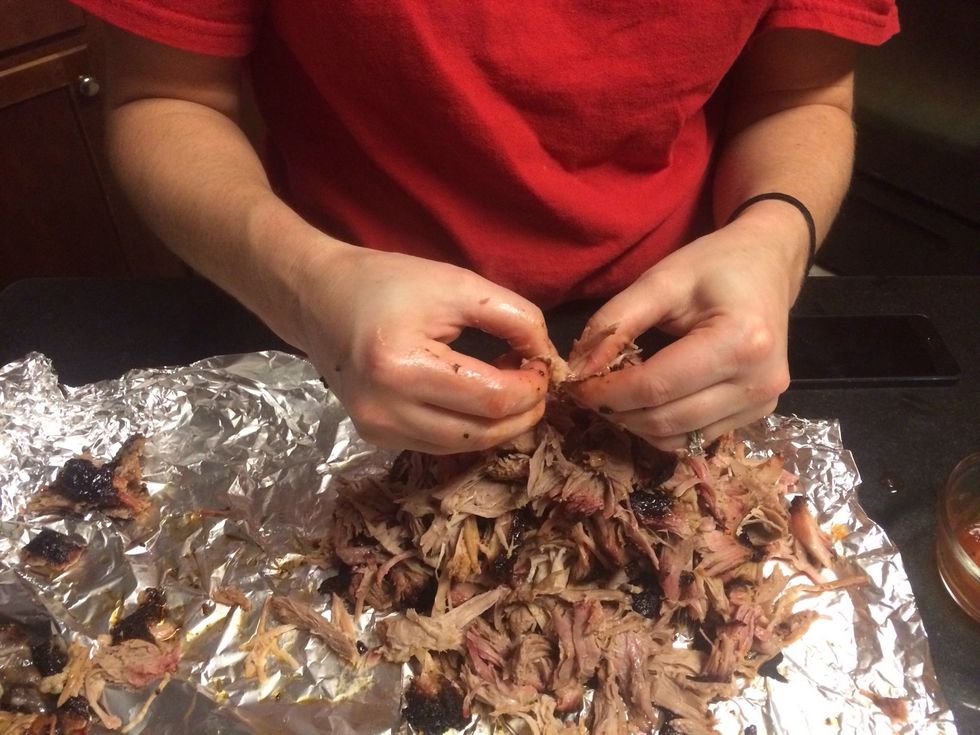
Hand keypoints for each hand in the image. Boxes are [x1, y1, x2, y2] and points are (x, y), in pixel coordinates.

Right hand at [291, 244, 555, 453]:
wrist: (319, 299)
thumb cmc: (388, 283)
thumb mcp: (457, 285)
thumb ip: (514, 317)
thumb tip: (548, 357)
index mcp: (400, 365)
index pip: (492, 398)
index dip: (532, 387)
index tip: (544, 365)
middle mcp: (383, 409)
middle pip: (482, 433)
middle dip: (523, 412)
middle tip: (535, 382)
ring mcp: (376, 429)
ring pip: (464, 447)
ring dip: (500, 424)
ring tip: (510, 388)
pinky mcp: (375, 437)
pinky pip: (440, 445)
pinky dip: (470, 429)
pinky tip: (478, 400)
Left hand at [565, 214, 802, 450]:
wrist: (769, 264)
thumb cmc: (715, 266)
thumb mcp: (661, 280)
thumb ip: (616, 322)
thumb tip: (578, 368)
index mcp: (741, 342)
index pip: (655, 387)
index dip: (606, 391)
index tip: (574, 383)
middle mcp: (759, 382)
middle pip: (665, 419)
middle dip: (616, 410)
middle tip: (588, 389)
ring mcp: (762, 404)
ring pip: (677, 437)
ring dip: (636, 423)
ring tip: (615, 394)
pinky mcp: (758, 415)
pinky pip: (695, 437)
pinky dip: (662, 426)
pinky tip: (647, 401)